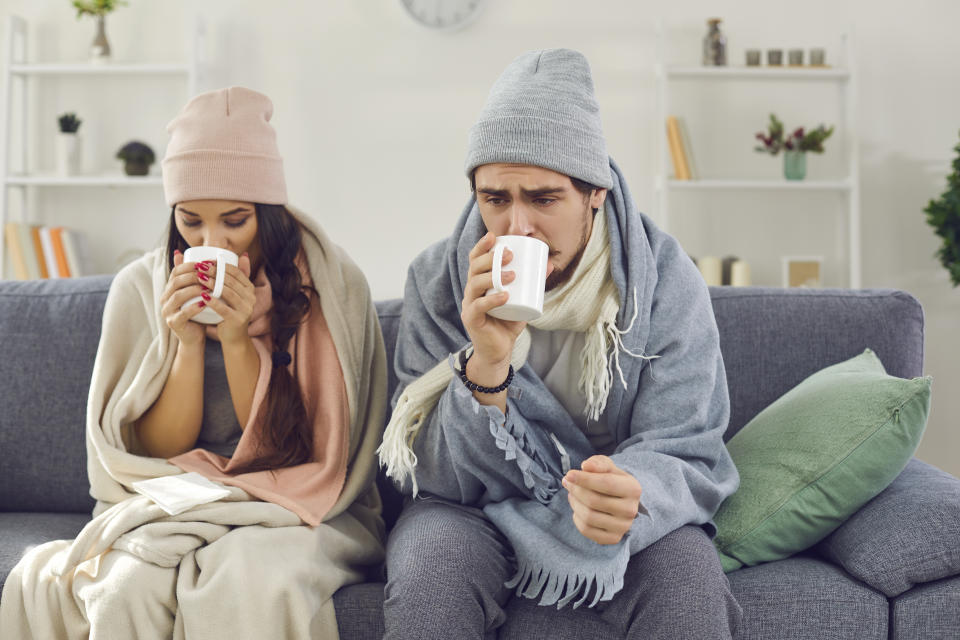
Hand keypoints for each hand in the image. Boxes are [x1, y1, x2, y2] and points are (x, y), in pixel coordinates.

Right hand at [159, 250, 210, 347]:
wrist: (195, 336)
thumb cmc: (198, 312)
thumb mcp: (196, 292)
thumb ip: (193, 276)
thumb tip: (184, 252)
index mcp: (170, 289)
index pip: (176, 272)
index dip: (190, 266)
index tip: (206, 264)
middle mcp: (165, 298)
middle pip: (176, 282)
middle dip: (194, 276)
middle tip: (210, 275)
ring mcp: (167, 311)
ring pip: (178, 296)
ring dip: (195, 290)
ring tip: (209, 288)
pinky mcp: (173, 323)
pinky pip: (183, 313)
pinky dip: (194, 307)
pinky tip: (205, 303)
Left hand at [202, 252, 256, 345]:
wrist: (233, 336)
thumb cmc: (230, 312)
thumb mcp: (236, 293)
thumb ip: (239, 275)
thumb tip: (242, 254)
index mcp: (250, 289)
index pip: (236, 272)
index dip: (220, 264)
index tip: (205, 261)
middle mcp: (251, 298)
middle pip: (231, 280)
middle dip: (214, 272)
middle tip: (199, 267)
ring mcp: (246, 309)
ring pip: (228, 292)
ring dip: (212, 284)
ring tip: (199, 278)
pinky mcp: (238, 320)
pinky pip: (224, 308)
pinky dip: (213, 301)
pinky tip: (202, 296)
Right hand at [460, 232, 552, 383]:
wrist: (499, 351)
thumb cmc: (508, 323)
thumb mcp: (523, 300)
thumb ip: (533, 283)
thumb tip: (550, 264)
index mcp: (479, 283)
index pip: (475, 260)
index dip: (481, 247)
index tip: (493, 236)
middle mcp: (471, 291)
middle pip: (474, 268)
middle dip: (490, 258)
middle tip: (509, 254)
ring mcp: (469, 305)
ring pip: (474, 284)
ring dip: (493, 276)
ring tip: (512, 275)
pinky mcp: (471, 319)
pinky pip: (478, 307)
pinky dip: (491, 300)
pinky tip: (505, 296)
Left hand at [562, 455, 642, 544]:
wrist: (620, 500)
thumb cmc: (611, 479)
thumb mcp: (607, 466)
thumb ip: (597, 463)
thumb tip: (586, 466)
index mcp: (633, 489)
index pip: (606, 483)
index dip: (584, 479)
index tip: (569, 474)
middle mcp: (631, 510)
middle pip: (594, 501)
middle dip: (576, 490)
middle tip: (567, 482)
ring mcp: (623, 526)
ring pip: (589, 517)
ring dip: (574, 503)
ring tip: (572, 494)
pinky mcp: (613, 538)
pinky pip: (587, 530)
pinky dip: (577, 518)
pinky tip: (578, 508)